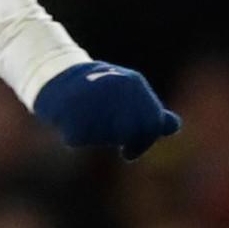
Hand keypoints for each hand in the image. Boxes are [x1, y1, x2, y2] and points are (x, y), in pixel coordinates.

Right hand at [31, 61, 180, 159]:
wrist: (54, 76)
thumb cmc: (95, 89)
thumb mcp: (127, 91)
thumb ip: (150, 111)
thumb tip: (173, 126)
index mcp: (133, 83)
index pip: (152, 124)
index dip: (146, 141)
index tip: (132, 151)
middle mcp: (116, 90)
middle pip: (134, 132)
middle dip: (133, 144)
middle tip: (127, 151)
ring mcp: (95, 100)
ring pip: (108, 136)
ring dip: (101, 138)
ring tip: (91, 124)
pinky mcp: (72, 111)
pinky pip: (79, 139)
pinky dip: (75, 137)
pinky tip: (72, 126)